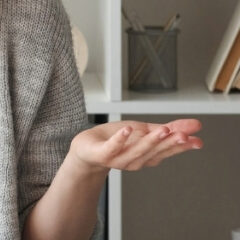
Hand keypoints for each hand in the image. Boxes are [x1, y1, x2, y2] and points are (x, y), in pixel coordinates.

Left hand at [69, 119, 202, 174]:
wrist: (87, 148)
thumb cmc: (117, 139)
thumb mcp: (145, 130)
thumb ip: (169, 128)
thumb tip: (196, 125)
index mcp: (148, 155)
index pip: (168, 150)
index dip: (182, 146)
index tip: (198, 142)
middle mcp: (137, 160)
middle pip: (155, 151)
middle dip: (170, 143)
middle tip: (183, 135)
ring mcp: (119, 158)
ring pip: (137, 150)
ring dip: (150, 141)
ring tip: (162, 130)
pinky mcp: (103, 154)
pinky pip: (112, 147)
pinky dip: (120, 139)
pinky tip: (127, 129)